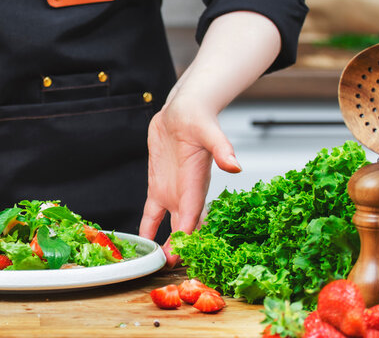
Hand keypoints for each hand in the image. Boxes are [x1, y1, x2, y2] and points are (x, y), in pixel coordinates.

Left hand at [139, 100, 240, 267]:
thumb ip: (222, 149)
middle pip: (183, 228)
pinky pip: (152, 213)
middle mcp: (186, 193)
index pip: (192, 217)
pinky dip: (148, 227)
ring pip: (169, 225)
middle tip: (167, 268)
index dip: (185, 238)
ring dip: (164, 243)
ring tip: (157, 262)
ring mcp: (173, 191)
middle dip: (177, 248)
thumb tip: (235, 165)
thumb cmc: (199, 118)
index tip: (178, 256)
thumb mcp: (210, 131)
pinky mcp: (159, 185)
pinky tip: (142, 242)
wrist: (184, 110)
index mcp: (197, 184)